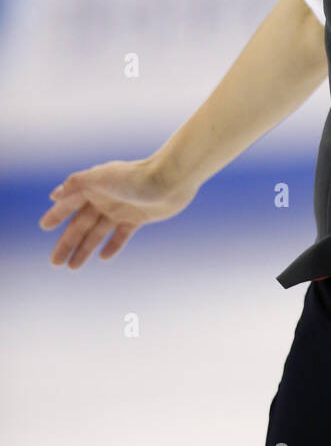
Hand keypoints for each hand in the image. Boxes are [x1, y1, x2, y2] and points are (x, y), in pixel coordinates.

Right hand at [38, 156, 198, 268]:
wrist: (171, 180)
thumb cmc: (136, 177)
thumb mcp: (102, 177)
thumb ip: (77, 183)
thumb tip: (55, 195)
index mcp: (94, 186)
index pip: (69, 203)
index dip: (57, 215)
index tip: (43, 227)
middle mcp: (105, 197)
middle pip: (81, 224)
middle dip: (67, 243)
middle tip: (54, 263)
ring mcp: (121, 208)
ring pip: (97, 233)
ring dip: (85, 249)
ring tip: (72, 268)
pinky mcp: (137, 217)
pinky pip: (121, 234)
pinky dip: (112, 245)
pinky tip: (103, 257)